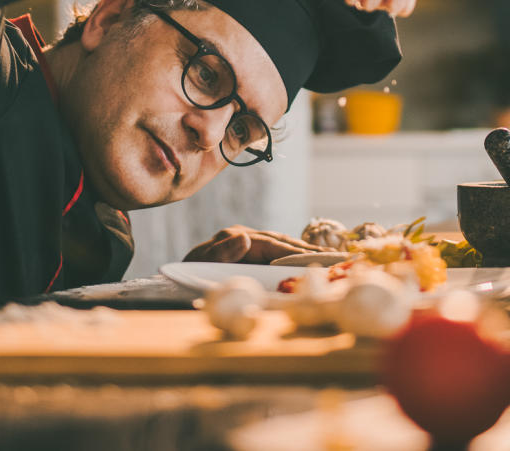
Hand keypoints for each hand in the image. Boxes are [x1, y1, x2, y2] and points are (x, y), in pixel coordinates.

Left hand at [182, 225, 324, 263]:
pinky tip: (306, 261)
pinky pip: (274, 251)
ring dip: (303, 252)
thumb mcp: (200, 264)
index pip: (272, 245)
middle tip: (335, 259)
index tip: (319, 258)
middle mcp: (243, 236)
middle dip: (308, 250)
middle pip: (281, 242)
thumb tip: (245, 239)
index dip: (297, 252)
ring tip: (328, 259)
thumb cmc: (188, 273)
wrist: (174, 273)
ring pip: (280, 244)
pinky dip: (292, 255)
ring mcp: (246, 242)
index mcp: (235, 237)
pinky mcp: (246, 250)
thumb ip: (222, 252)